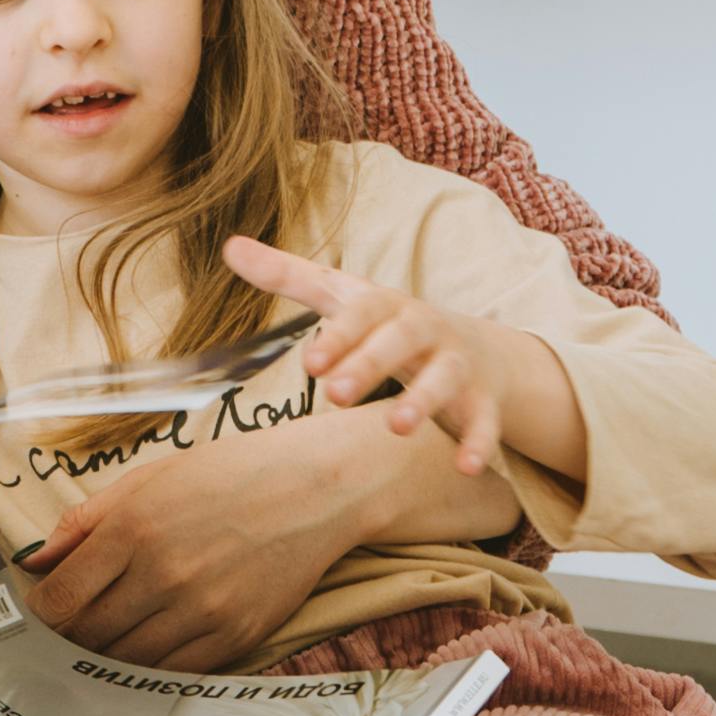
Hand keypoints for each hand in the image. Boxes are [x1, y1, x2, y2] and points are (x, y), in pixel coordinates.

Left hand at [20, 406, 497, 668]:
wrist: (316, 488)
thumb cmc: (230, 474)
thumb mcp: (149, 478)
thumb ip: (86, 521)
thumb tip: (36, 559)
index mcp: (134, 528)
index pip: (60, 599)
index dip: (39, 614)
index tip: (39, 612)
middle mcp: (164, 573)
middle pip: (87, 636)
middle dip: (67, 638)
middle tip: (64, 631)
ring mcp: (202, 611)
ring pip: (126, 661)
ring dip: (104, 656)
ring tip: (103, 639)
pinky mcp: (235, 636)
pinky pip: (173, 671)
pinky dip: (150, 665)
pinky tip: (146, 646)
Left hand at [223, 236, 584, 495]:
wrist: (477, 349)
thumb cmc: (390, 325)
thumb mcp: (344, 298)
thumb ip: (288, 277)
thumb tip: (229, 246)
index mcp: (387, 306)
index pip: (362, 312)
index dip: (338, 335)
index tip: (310, 363)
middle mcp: (425, 329)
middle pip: (400, 341)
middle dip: (370, 365)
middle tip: (336, 395)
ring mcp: (457, 364)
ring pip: (445, 378)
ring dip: (423, 400)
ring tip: (398, 426)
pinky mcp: (482, 401)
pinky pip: (485, 421)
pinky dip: (479, 442)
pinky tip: (466, 468)